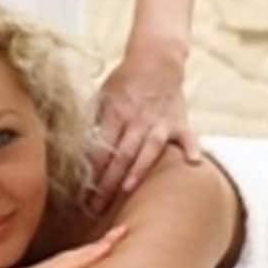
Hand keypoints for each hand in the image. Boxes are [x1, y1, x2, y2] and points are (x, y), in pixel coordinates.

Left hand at [89, 49, 200, 213]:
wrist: (156, 58)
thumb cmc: (125, 81)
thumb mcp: (102, 96)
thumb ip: (91, 121)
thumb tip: (74, 146)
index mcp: (114, 114)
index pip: (99, 149)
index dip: (89, 173)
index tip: (80, 195)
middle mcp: (136, 120)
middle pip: (120, 155)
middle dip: (107, 184)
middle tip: (96, 209)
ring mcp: (159, 122)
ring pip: (148, 149)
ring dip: (138, 169)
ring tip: (127, 190)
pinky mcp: (178, 121)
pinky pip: (187, 136)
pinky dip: (191, 148)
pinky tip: (193, 163)